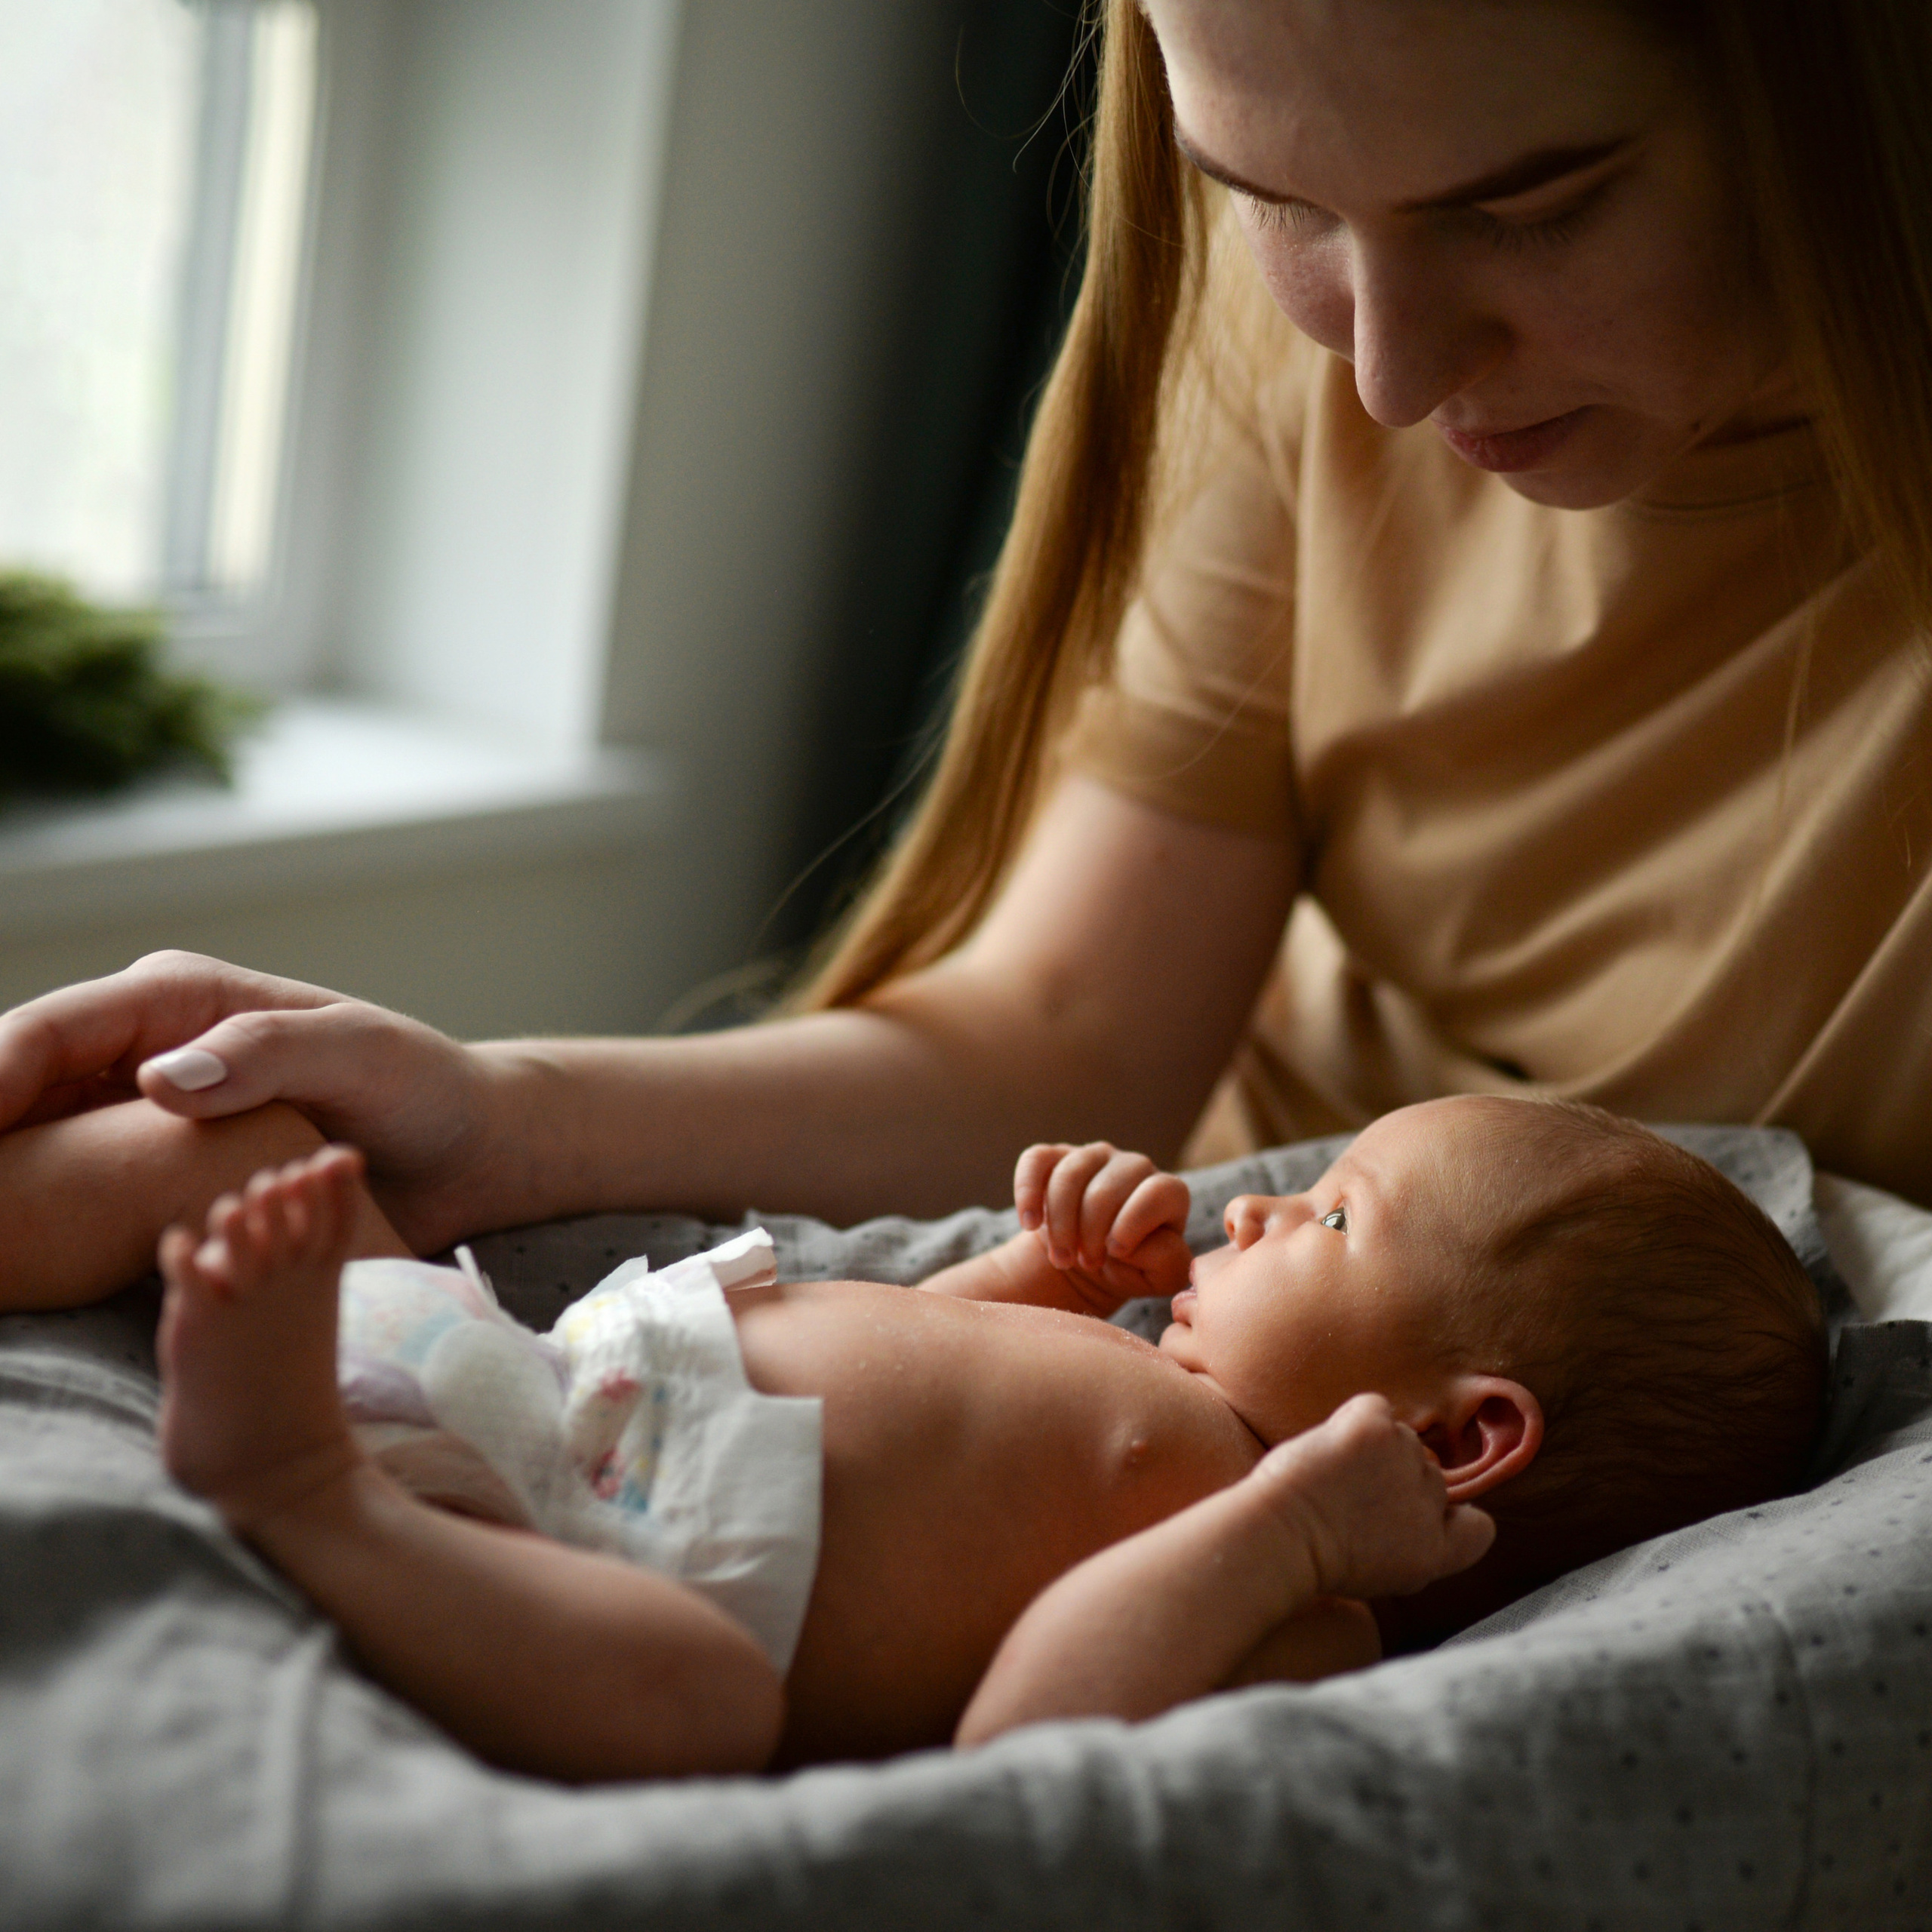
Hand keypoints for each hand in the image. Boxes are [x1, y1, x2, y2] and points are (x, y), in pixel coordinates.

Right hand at [0, 952, 493, 1251]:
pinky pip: (74, 1182)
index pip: (46, 1032)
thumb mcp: (360, 1055)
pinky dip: (37, 1206)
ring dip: (2, 1174)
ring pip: (32, 1136)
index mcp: (176, 999)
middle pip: (16, 1081)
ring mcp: (141, 1109)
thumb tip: (159, 1079)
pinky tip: (18, 1246)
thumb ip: (268, 1054)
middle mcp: (143, 1046)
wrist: (462, 1145)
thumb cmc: (421, 1086)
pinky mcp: (157, 1164)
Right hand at [1013, 1141, 1191, 1311]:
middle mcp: (1133, 1166)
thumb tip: (1144, 1243)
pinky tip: (1029, 1224)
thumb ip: (1168, 1262)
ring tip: (1060, 1257)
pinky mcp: (1056, 1157)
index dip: (1135, 1222)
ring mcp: (1094, 1157)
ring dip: (1060, 1223)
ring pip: (1071, 1175)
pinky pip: (1037, 1160)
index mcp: (1167, 1192)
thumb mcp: (1158, 1276)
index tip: (1115, 1252)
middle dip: (1090, 1233)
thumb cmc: (1128, 1267)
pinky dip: (1028, 1191)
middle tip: (1085, 1264)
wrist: (1084, 1262)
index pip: (1160, 1191)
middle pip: (1107, 1189)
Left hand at [1253, 1394, 1494, 1601]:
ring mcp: (1407, 1462)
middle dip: (1393, 1479)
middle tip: (1347, 1498)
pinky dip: (1352, 1420)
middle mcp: (1431, 1504)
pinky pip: (1374, 1408)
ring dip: (1370, 1449)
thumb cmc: (1314, 1555)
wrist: (1281, 1538)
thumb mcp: (1385, 1572)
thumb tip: (1416, 1509)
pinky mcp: (1376, 1428)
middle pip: (1428, 1474)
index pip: (1478, 1528)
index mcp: (1434, 1552)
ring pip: (1400, 1438)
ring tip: (1331, 1479)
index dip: (1451, 1517)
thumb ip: (1414, 1541)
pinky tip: (1330, 1449)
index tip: (1415, 1516)